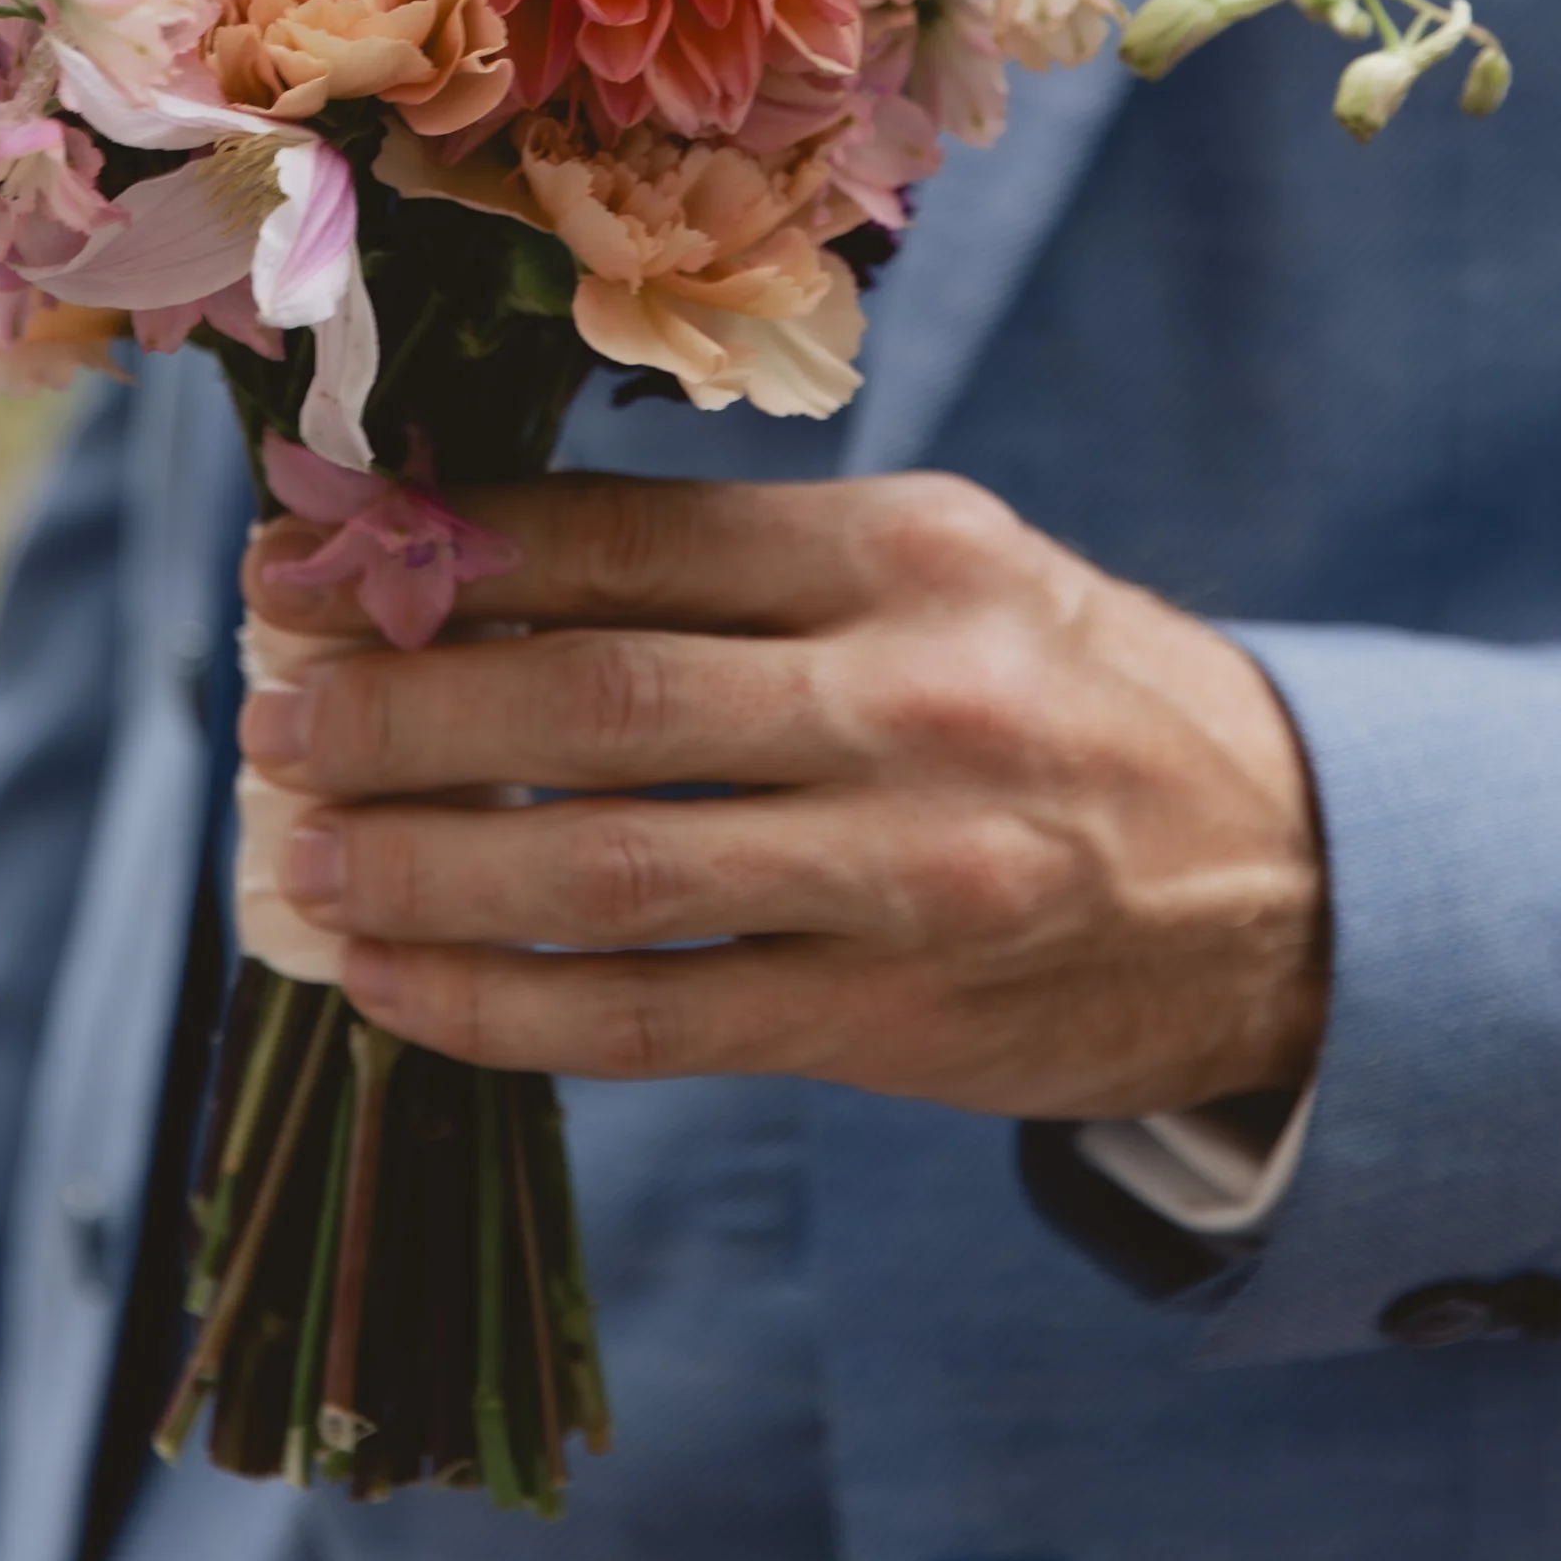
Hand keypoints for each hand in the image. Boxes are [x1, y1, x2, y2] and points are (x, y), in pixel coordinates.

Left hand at [239, 472, 1327, 1119]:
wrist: (1294, 878)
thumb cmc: (1065, 685)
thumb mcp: (944, 563)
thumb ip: (736, 561)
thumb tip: (462, 554)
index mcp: (905, 551)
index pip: (627, 538)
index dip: (440, 550)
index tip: (300, 554)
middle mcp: (908, 701)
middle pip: (593, 701)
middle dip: (398, 705)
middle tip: (265, 707)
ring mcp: (903, 874)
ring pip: (602, 873)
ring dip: (417, 864)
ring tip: (294, 849)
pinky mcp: (889, 1020)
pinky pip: (652, 1021)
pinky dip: (495, 1008)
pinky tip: (389, 983)